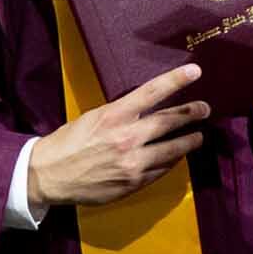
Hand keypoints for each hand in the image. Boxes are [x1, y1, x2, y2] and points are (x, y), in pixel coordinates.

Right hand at [26, 64, 210, 207]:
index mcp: (114, 115)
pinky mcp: (134, 181)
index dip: (176, 80)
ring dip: (189, 140)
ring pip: (174, 148)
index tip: (195, 72)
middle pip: (170, 121)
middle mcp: (127, 136)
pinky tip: (176, 156)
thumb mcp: (94, 118)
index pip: (152, 92)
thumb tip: (148, 109)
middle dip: (192, 113)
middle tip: (205, 108)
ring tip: (198, 135)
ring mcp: (133, 161)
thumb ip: (122, 114)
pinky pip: (163, 169)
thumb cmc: (69, 143)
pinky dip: (172, 160)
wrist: (47, 175)